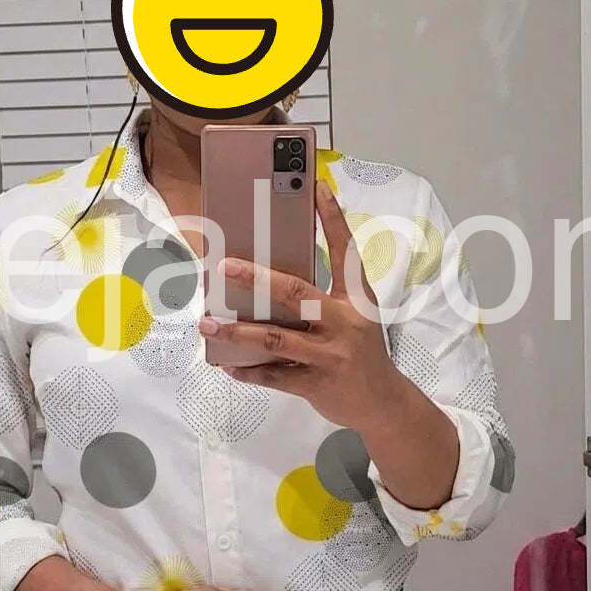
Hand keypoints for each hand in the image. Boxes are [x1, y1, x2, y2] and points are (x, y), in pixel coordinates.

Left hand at [197, 180, 407, 431]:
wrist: (383, 403)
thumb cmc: (363, 352)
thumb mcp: (356, 318)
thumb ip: (323, 298)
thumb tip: (273, 280)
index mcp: (355, 299)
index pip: (346, 251)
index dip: (333, 219)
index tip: (318, 187)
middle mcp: (344, 322)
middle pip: (297, 293)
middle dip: (257, 278)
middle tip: (225, 266)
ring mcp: (330, 354)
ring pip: (275, 337)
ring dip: (237, 331)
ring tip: (207, 323)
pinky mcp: (316, 383)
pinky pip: (275, 375)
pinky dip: (249, 371)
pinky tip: (227, 364)